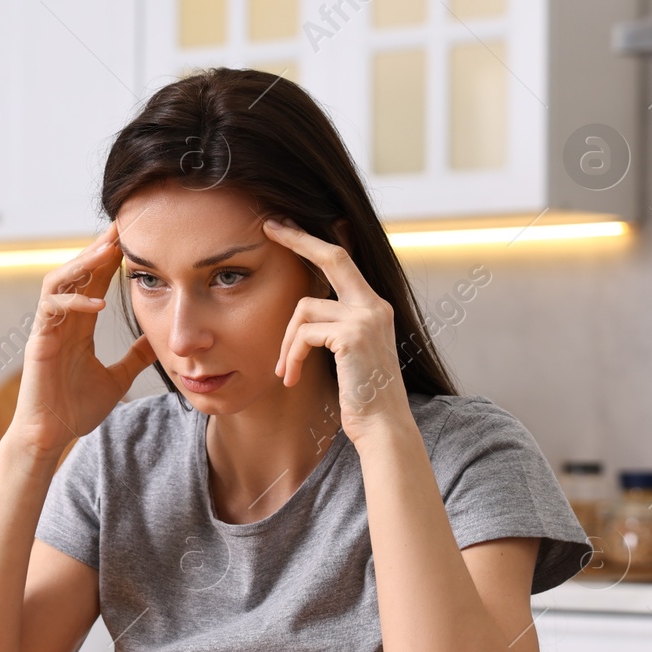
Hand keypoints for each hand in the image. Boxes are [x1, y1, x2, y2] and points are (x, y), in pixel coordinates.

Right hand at [7, 221, 156, 459]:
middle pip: (77, 272)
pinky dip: (73, 302)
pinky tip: (98, 302)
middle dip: (98, 249)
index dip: (111, 258)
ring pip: (59, 280)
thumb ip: (135, 357)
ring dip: (82, 263)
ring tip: (107, 251)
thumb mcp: (117, 378)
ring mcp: (48, 329)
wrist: (50, 437)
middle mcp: (62, 321)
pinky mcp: (38, 342)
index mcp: (79, 325)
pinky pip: (51, 310)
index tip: (134, 237)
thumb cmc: (75, 409)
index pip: (95, 281)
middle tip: (121, 227)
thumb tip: (158, 341)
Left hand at [265, 218, 413, 443]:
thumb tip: (305, 309)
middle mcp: (375, 305)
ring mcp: (366, 317)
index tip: (288, 226)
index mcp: (374, 306)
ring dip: (286, 343)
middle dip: (298, 238)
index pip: (342, 261)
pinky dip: (291, 356)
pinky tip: (292, 379)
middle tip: (269, 225)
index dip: (314, 241)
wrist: (381, 426)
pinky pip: (304, 334)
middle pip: (332, 257)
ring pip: (304, 309)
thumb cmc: (360, 394)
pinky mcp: (352, 335)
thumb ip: (334, 326)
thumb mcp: (348, 352)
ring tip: (285, 371)